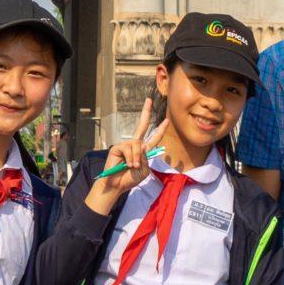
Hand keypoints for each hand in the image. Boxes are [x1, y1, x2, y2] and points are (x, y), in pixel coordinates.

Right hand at [86, 98, 162, 212]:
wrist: (117, 185)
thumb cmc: (130, 179)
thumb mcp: (144, 171)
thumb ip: (145, 158)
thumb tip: (140, 146)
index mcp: (143, 151)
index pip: (154, 138)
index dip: (160, 130)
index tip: (166, 120)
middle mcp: (135, 145)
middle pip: (141, 126)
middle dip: (145, 112)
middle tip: (149, 100)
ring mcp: (126, 145)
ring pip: (137, 144)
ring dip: (137, 158)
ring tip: (133, 167)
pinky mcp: (117, 147)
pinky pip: (129, 149)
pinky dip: (130, 158)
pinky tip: (127, 165)